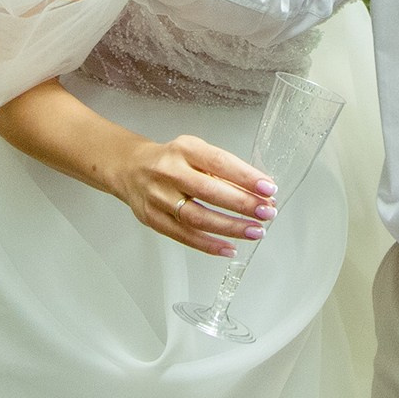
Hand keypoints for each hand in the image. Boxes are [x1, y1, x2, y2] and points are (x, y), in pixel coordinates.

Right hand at [104, 134, 277, 257]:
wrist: (130, 168)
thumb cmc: (171, 160)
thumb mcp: (195, 152)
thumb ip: (222, 169)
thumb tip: (259, 191)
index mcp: (184, 149)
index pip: (218, 162)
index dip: (245, 177)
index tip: (268, 188)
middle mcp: (168, 172)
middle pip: (209, 191)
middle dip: (242, 204)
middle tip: (267, 212)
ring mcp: (158, 197)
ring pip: (197, 217)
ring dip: (230, 227)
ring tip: (255, 231)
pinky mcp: (153, 218)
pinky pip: (184, 235)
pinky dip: (209, 244)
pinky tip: (229, 247)